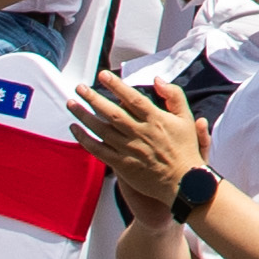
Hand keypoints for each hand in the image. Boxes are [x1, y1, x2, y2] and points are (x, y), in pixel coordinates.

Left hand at [82, 69, 203, 203]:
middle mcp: (140, 132)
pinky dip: (84, 139)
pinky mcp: (121, 164)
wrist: (184, 183)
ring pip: (101, 129)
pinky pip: (98, 150)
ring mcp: (129, 149)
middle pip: (111, 112)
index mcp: (155, 119)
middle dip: (92, 97)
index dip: (116, 85)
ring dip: (83, 115)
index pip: (132, 98)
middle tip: (79, 87)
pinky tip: (74, 129)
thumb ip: (173, 95)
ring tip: (71, 104)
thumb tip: (157, 79)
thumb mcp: (186, 118)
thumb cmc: (185, 149)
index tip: (103, 75)